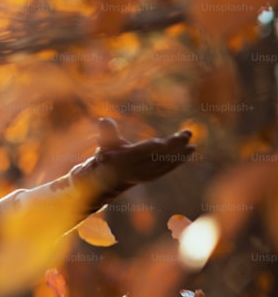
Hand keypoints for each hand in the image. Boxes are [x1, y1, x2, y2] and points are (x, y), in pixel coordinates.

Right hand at [71, 118, 194, 208]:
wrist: (110, 176)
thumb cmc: (108, 153)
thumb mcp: (105, 142)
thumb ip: (107, 132)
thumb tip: (105, 120)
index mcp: (123, 160)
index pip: (139, 153)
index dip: (150, 148)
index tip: (162, 142)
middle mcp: (135, 169)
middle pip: (156, 157)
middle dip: (173, 146)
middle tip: (187, 133)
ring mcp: (144, 174)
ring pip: (164, 163)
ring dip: (180, 153)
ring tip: (192, 142)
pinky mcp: (152, 176)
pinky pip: (167, 168)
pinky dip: (178, 160)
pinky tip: (189, 151)